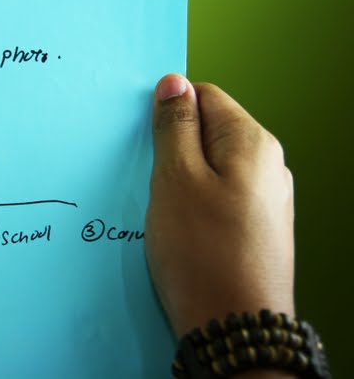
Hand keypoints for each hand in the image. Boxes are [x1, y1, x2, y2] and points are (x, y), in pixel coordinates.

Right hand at [145, 74, 294, 337]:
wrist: (234, 326)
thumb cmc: (202, 250)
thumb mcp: (175, 178)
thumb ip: (174, 127)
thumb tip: (174, 83)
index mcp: (252, 143)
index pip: (206, 96)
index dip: (169, 108)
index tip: (141, 134)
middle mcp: (268, 165)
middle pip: (210, 132)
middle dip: (172, 145)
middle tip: (144, 172)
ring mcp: (265, 199)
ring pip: (211, 167)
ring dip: (179, 177)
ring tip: (156, 203)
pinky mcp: (255, 227)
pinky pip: (218, 196)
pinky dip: (192, 202)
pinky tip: (175, 225)